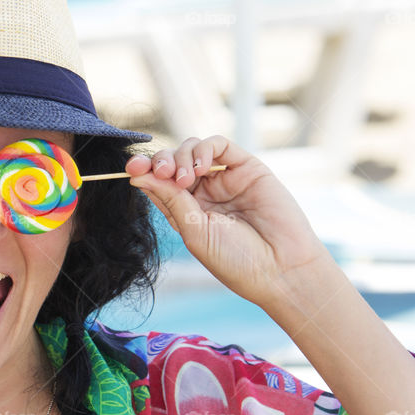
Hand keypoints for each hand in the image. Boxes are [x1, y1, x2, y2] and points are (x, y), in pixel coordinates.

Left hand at [125, 135, 333, 308]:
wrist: (281, 269)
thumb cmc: (237, 260)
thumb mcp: (193, 231)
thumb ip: (170, 199)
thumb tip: (137, 175)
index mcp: (186, 210)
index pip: (158, 182)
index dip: (144, 171)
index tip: (132, 168)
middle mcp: (204, 192)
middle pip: (172, 161)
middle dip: (161, 161)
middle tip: (162, 173)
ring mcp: (225, 178)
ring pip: (193, 149)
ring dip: (182, 156)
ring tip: (185, 178)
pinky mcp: (247, 167)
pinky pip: (220, 145)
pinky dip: (204, 148)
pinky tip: (201, 166)